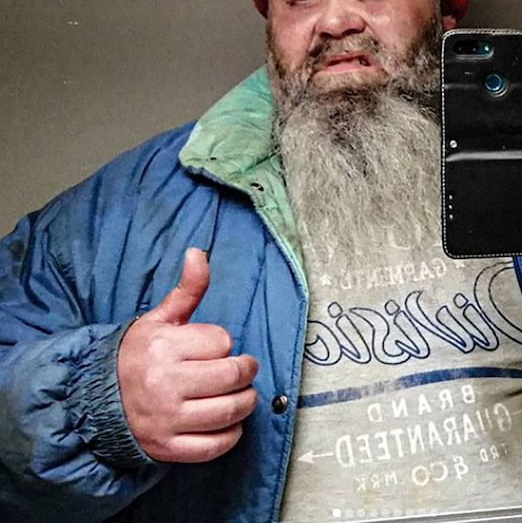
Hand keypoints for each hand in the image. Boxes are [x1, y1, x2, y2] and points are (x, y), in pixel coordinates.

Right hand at [117, 248, 257, 462]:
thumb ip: (187, 289)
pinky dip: (232, 434)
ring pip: (230, 410)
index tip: (214, 347)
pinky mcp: (169, 447)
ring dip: (245, 401)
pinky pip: (216, 445)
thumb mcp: (160, 319)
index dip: (223, 343)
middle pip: (232, 376)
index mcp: (163, 347)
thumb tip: (199, 252)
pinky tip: (228, 421)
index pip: (222, 342)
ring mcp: (167, 419)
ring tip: (240, 393)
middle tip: (243, 369)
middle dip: (245, 370)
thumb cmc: (138, 355)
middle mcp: (164, 383)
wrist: (97, 402)